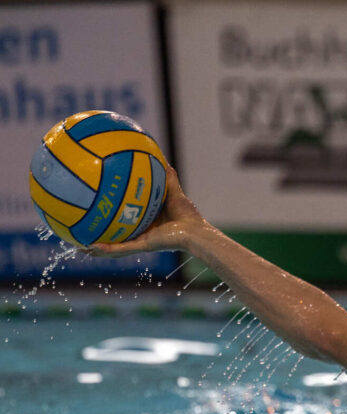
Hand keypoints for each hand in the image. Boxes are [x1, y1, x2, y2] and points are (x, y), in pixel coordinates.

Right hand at [85, 165, 207, 257]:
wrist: (196, 232)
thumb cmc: (188, 215)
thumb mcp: (174, 193)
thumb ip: (167, 178)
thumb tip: (163, 159)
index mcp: (148, 223)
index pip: (125, 221)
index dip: (112, 217)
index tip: (98, 209)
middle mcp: (142, 234)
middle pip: (116, 236)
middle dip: (99, 236)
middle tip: (82, 231)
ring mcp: (141, 242)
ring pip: (114, 248)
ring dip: (97, 248)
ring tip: (79, 245)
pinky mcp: (143, 247)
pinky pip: (121, 249)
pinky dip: (107, 249)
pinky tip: (91, 246)